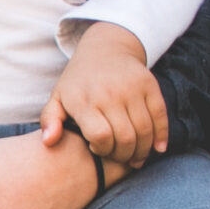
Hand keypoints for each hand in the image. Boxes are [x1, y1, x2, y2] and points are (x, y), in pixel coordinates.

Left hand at [42, 23, 165, 167]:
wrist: (105, 49)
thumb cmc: (77, 83)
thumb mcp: (57, 98)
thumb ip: (50, 121)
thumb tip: (48, 142)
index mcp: (84, 101)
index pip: (101, 136)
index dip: (102, 150)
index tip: (97, 150)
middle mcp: (110, 94)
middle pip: (125, 137)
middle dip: (123, 155)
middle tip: (119, 159)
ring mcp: (133, 89)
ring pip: (144, 130)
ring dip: (142, 150)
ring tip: (135, 158)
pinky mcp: (150, 85)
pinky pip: (160, 115)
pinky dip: (161, 135)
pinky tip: (157, 148)